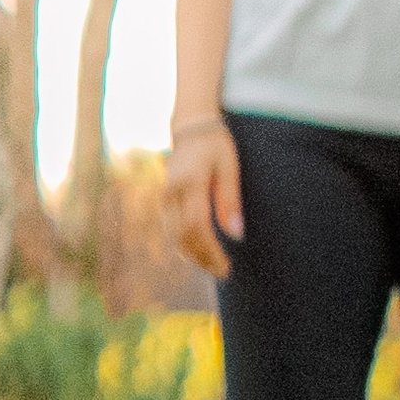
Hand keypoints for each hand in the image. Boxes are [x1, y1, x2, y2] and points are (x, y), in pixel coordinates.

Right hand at [169, 119, 241, 272]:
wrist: (190, 128)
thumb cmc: (215, 145)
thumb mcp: (230, 167)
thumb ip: (230, 200)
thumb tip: (236, 234)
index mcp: (190, 181)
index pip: (197, 225)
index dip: (210, 250)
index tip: (225, 265)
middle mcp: (171, 190)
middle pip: (182, 235)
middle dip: (202, 257)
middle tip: (223, 271)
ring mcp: (163, 195)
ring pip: (173, 235)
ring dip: (192, 255)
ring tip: (213, 267)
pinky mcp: (162, 199)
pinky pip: (169, 228)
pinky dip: (183, 244)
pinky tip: (198, 254)